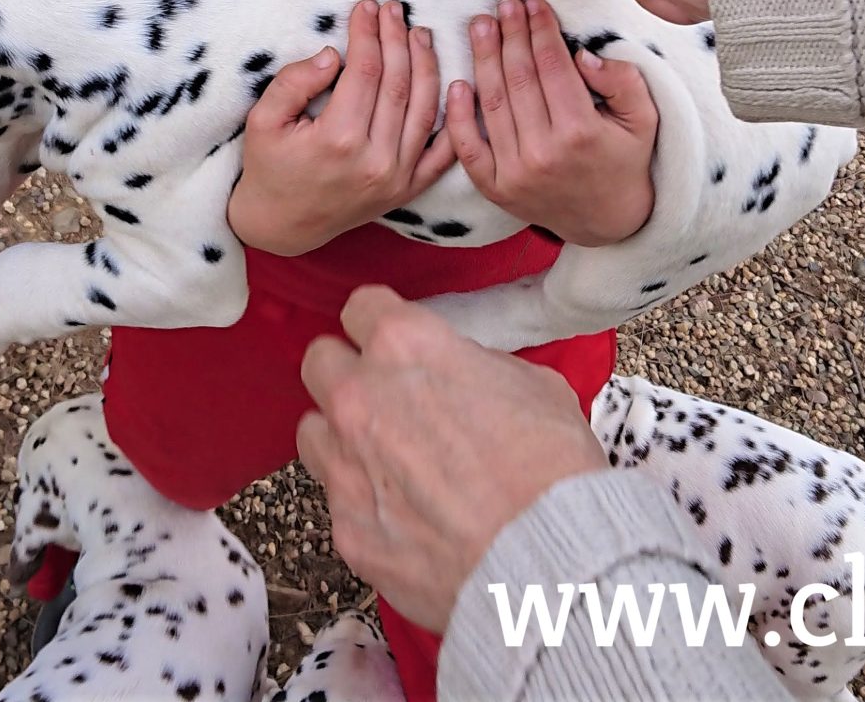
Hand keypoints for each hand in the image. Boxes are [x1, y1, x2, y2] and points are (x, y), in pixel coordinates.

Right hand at [227, 0, 454, 255]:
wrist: (283, 225)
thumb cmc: (269, 168)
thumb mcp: (262, 121)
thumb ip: (294, 83)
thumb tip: (335, 55)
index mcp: (338, 139)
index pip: (365, 70)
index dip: (368, 33)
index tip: (367, 6)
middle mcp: (375, 159)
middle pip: (398, 83)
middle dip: (398, 39)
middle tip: (396, 10)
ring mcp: (397, 178)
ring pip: (424, 109)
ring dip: (427, 65)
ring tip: (420, 34)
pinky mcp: (408, 189)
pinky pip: (443, 153)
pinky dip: (454, 119)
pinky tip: (456, 85)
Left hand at [297, 286, 607, 631]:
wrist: (545, 558)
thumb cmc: (551, 468)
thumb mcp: (535, 385)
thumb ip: (479, 368)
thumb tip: (465, 376)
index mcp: (406, 346)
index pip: (361, 307)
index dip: (380, 322)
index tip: (392, 339)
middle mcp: (360, 397)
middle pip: (320, 362)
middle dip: (348, 373)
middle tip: (384, 396)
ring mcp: (345, 465)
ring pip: (313, 431)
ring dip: (342, 437)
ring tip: (386, 459)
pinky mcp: (345, 527)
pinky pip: (337, 501)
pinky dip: (364, 503)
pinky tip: (405, 516)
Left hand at [445, 0, 656, 245]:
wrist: (609, 221)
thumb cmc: (625, 160)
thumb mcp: (643, 118)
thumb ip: (623, 80)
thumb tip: (581, 55)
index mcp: (580, 132)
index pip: (552, 66)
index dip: (539, 30)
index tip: (531, 4)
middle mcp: (543, 153)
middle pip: (519, 79)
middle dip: (509, 35)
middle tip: (502, 5)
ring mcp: (514, 173)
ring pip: (492, 104)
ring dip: (482, 60)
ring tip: (480, 26)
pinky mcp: (495, 188)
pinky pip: (468, 147)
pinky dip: (457, 116)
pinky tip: (457, 83)